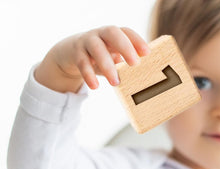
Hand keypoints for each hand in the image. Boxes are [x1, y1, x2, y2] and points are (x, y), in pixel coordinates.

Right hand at [35, 26, 150, 91]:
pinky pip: (82, 62)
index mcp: (114, 34)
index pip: (127, 32)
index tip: (147, 53)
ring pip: (97, 49)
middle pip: (112, 34)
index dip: (137, 40)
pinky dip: (89, 74)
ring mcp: (87, 41)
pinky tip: (95, 86)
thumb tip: (146, 79)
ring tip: (115, 83)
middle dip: (125, 47)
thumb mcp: (115, 58)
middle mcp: (101, 34)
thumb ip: (127, 64)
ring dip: (107, 65)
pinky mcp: (76, 52)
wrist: (72, 53)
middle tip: (134, 64)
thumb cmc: (102, 57)